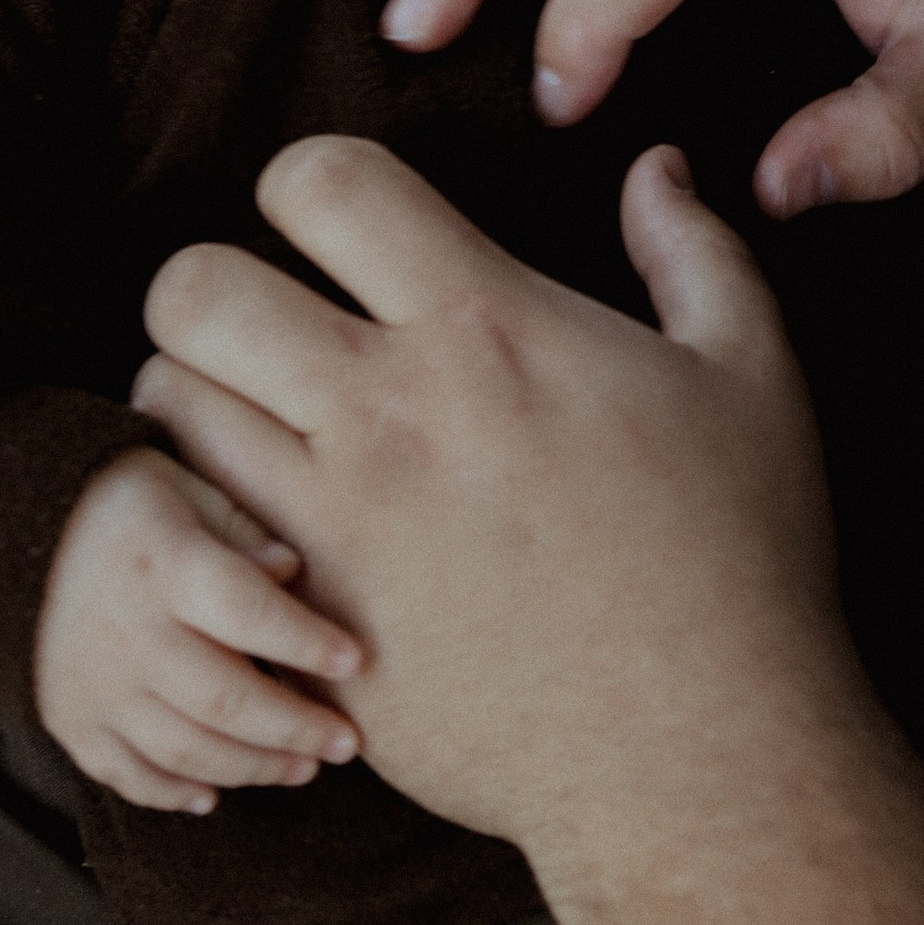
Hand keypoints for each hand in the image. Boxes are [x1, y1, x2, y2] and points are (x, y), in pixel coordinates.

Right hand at [32, 444, 363, 815]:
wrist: (6, 525)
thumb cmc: (120, 498)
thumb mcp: (185, 486)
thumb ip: (242, 527)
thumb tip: (294, 570)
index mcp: (164, 564)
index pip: (246, 611)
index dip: (305, 641)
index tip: (356, 660)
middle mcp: (128, 631)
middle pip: (225, 697)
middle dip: (295, 728)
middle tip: (347, 742)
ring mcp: (94, 683)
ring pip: (184, 749)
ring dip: (251, 768)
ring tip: (302, 768)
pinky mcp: (68, 717)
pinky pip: (124, 773)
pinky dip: (170, 793)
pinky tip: (213, 795)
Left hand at [132, 139, 849, 874]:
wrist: (702, 758)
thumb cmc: (739, 561)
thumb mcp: (754, 377)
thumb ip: (696, 250)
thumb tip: (655, 166)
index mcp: (486, 331)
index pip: (319, 181)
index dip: (311, 182)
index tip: (345, 230)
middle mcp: (387, 416)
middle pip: (194, 288)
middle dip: (214, 288)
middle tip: (268, 327)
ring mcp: (332, 529)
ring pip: (169, 410)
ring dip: (194, 401)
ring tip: (252, 422)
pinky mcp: (308, 629)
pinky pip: (193, 539)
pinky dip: (205, 518)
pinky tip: (262, 526)